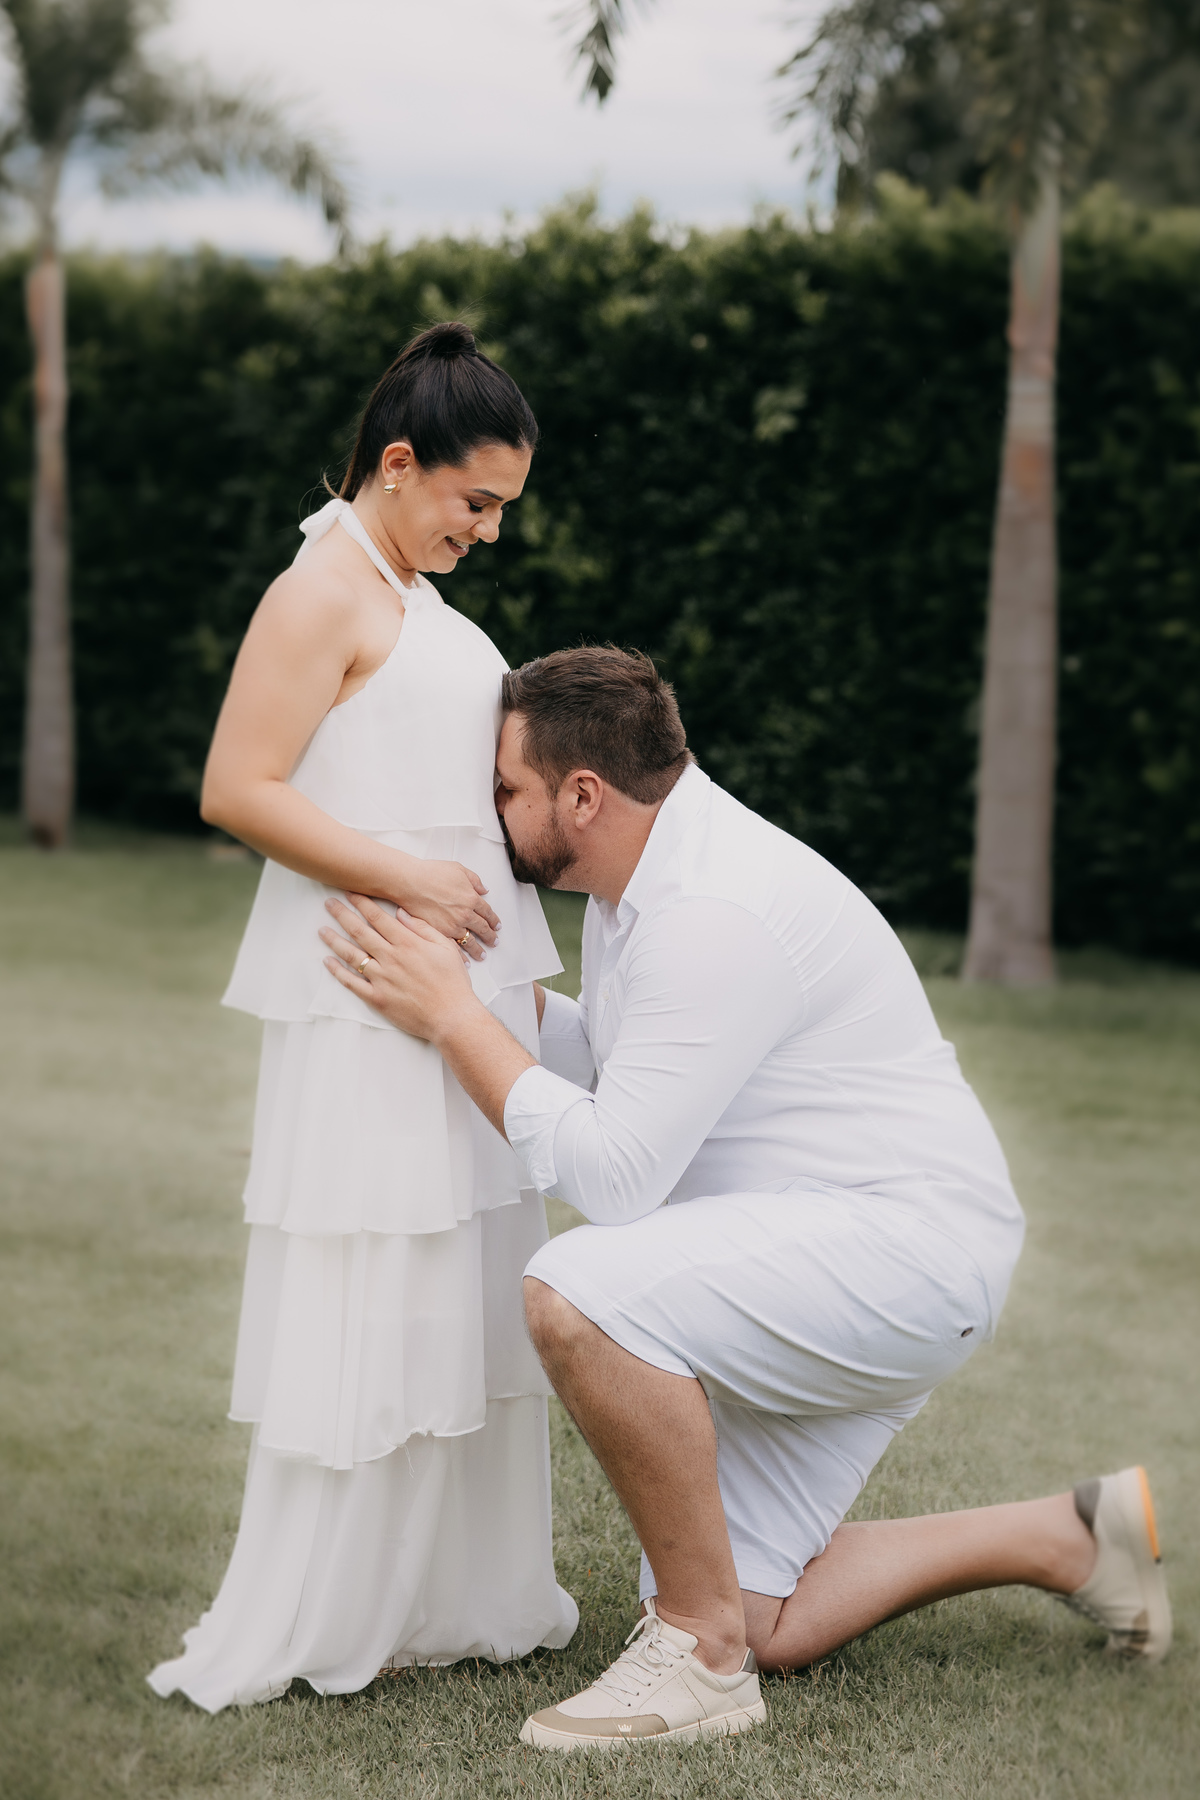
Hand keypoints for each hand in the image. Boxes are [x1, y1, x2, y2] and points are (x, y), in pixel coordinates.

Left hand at [321, 893, 477, 1041]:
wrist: (452, 1016)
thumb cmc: (453, 982)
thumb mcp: (445, 948)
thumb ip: (423, 928)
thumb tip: (401, 913)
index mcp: (407, 943)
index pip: (378, 917)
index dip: (362, 903)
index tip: (350, 892)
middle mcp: (390, 958)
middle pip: (360, 931)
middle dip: (342, 915)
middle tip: (329, 904)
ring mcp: (381, 979)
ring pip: (351, 955)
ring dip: (334, 941)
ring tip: (322, 930)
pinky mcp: (377, 998)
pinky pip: (352, 983)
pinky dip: (338, 972)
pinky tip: (328, 962)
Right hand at [394, 858, 499, 960]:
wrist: (410, 883)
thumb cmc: (431, 873)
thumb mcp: (458, 869)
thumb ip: (475, 880)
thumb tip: (484, 889)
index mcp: (471, 898)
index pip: (488, 912)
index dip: (494, 920)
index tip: (496, 926)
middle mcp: (465, 914)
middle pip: (482, 929)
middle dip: (490, 937)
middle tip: (494, 942)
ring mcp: (452, 926)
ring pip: (470, 941)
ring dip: (478, 949)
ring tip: (482, 955)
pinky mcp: (439, 933)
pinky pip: (454, 948)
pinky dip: (461, 956)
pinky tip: (464, 961)